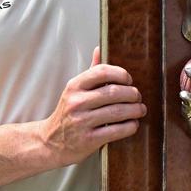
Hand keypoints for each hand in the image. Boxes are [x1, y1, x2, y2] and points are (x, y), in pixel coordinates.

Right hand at [41, 47, 145, 166]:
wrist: (50, 142)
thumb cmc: (68, 112)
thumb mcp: (75, 90)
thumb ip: (90, 72)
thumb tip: (100, 48)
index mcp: (75, 86)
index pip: (102, 72)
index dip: (121, 74)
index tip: (129, 80)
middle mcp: (77, 102)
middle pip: (113, 92)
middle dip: (132, 94)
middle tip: (138, 97)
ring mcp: (81, 122)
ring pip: (117, 112)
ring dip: (135, 110)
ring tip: (140, 110)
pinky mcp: (88, 140)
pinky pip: (115, 131)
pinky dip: (129, 126)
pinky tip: (133, 124)